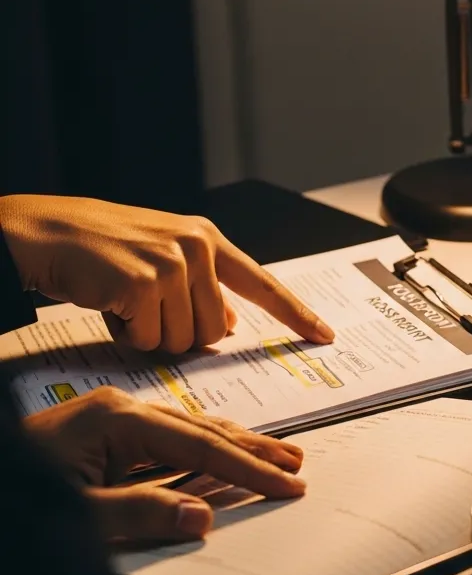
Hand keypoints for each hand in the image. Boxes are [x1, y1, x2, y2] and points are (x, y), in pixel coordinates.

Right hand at [0, 194, 333, 351]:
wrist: (44, 233)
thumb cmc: (101, 250)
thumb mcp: (162, 260)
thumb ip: (200, 289)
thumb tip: (228, 328)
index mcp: (207, 240)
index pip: (263, 284)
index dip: (296, 314)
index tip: (325, 335)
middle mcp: (197, 247)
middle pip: (215, 331)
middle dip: (179, 333)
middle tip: (144, 308)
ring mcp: (173, 263)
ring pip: (184, 341)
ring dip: (150, 335)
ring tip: (124, 301)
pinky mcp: (145, 283)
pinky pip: (150, 340)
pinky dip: (127, 335)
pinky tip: (109, 304)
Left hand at [24, 387, 306, 541]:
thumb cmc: (15, 498)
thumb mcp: (75, 515)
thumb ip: (138, 514)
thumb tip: (202, 515)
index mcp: (117, 421)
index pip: (200, 446)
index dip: (248, 468)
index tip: (287, 484)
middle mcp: (122, 410)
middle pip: (204, 428)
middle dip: (254, 448)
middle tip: (297, 464)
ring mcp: (114, 418)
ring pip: (191, 429)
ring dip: (236, 444)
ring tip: (278, 455)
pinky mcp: (107, 432)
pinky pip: (170, 438)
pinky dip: (206, 448)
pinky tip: (223, 456)